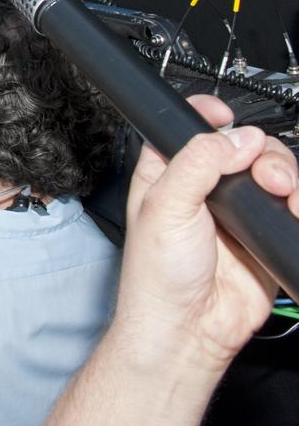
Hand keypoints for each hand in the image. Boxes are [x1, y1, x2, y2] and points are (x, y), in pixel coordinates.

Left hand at [111, 94, 298, 372]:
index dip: (209, 114)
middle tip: (264, 175)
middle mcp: (205, 187)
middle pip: (246, 145)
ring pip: (275, 172)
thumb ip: (197, 164)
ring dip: (286, 174)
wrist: (189, 329)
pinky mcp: (265, 233)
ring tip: (282, 193)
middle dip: (263, 151)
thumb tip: (236, 138)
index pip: (190, 127)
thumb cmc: (157, 276)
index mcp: (169, 173)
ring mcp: (238, 211)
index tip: (225, 114)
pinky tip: (295, 210)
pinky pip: (294, 205)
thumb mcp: (165, 208)